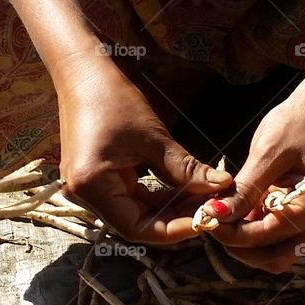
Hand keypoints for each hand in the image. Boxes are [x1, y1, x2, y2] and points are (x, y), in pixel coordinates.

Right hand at [54, 53, 231, 242]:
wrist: (83, 74)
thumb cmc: (112, 99)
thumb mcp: (153, 137)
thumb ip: (186, 169)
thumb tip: (222, 186)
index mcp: (92, 186)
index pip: (137, 228)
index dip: (175, 230)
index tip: (206, 220)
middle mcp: (84, 195)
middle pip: (137, 224)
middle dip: (177, 219)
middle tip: (212, 207)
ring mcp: (88, 190)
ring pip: (136, 214)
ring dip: (170, 209)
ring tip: (203, 197)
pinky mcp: (97, 181)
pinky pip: (131, 199)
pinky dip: (158, 197)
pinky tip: (184, 189)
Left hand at [206, 50, 304, 271]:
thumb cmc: (296, 123)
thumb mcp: (268, 153)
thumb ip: (245, 188)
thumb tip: (215, 214)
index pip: (269, 234)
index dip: (233, 233)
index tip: (207, 218)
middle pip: (274, 258)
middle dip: (240, 248)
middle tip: (213, 224)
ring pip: (273, 254)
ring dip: (244, 244)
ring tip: (221, 216)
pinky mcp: (299, 217)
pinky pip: (272, 238)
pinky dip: (251, 231)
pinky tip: (232, 211)